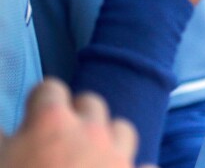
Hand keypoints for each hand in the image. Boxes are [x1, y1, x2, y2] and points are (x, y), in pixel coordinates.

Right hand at [0, 80, 147, 167]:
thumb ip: (1, 136)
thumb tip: (4, 124)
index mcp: (52, 122)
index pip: (49, 89)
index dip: (39, 102)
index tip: (31, 115)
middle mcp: (91, 131)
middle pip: (90, 103)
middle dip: (75, 114)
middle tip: (56, 138)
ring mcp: (119, 157)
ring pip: (121, 128)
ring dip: (107, 136)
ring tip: (88, 155)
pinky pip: (146, 164)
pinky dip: (134, 166)